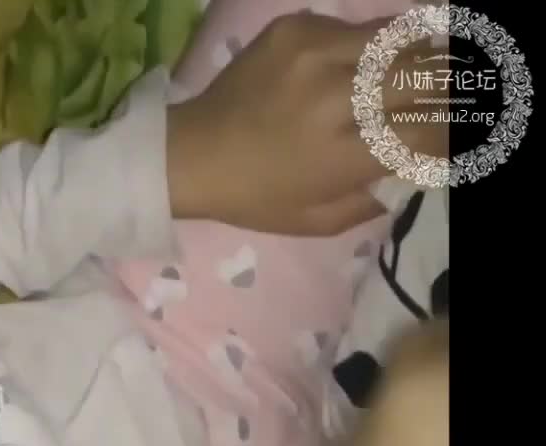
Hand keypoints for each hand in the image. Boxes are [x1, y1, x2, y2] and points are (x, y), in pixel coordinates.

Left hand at [167, 12, 446, 235]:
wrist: (190, 153)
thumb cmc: (256, 196)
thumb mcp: (322, 218)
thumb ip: (384, 193)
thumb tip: (433, 162)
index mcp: (340, 152)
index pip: (429, 130)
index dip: (453, 132)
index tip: (455, 134)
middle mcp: (332, 95)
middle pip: (426, 74)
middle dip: (451, 86)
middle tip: (454, 96)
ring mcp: (313, 52)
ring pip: (400, 39)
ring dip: (423, 56)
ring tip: (429, 73)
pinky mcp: (296, 27)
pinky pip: (359, 28)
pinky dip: (375, 46)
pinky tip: (372, 65)